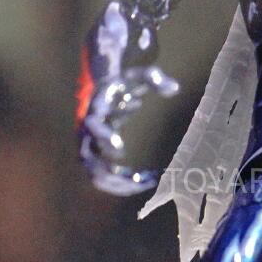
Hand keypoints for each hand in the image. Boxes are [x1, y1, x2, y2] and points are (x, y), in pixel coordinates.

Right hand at [78, 64, 177, 195]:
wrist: (104, 89)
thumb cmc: (123, 83)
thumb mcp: (137, 76)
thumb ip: (154, 78)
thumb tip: (174, 88)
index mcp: (95, 109)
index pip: (93, 125)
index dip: (104, 137)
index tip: (120, 150)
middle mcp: (87, 130)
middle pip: (87, 157)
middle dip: (107, 171)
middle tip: (134, 180)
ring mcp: (89, 145)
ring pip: (93, 173)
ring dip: (115, 183)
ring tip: (142, 185)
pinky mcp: (96, 155)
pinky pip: (102, 176)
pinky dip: (119, 183)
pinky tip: (141, 183)